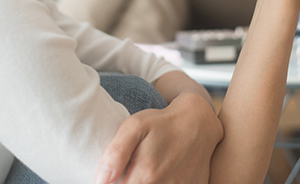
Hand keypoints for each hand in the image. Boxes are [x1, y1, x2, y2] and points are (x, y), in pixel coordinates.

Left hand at [96, 92, 221, 183]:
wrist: (198, 121)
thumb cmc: (162, 123)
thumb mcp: (134, 126)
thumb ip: (115, 153)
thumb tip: (101, 180)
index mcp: (145, 175)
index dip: (116, 182)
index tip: (120, 173)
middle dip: (132, 181)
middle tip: (135, 168)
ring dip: (148, 182)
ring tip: (149, 170)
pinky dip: (165, 182)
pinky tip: (164, 172)